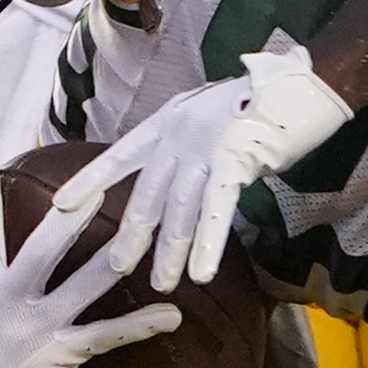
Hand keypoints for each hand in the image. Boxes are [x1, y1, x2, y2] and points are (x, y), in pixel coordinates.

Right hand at [0, 180, 180, 367]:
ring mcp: (35, 329)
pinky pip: (105, 335)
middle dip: (69, 221)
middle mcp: (7, 301)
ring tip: (149, 240)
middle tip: (98, 189)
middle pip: (41, 252)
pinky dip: (139, 325)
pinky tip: (170, 315)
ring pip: (81, 288)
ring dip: (114, 264)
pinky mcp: (58, 356)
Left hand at [61, 47, 357, 291]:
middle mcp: (179, 132)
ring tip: (163, 283)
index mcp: (170, 120)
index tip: (61, 205)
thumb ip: (192, 146)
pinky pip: (215, 211)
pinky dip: (207, 245)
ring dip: (170, 251)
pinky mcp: (235, 162)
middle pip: (148, 192)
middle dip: (132, 233)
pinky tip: (201, 273)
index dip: (91, 181)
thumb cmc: (266, 103)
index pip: (121, 155)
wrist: (306, 83)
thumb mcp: (213, 117)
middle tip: (116, 268)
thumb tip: (181, 179)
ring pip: (180, 209)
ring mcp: (205, 146)